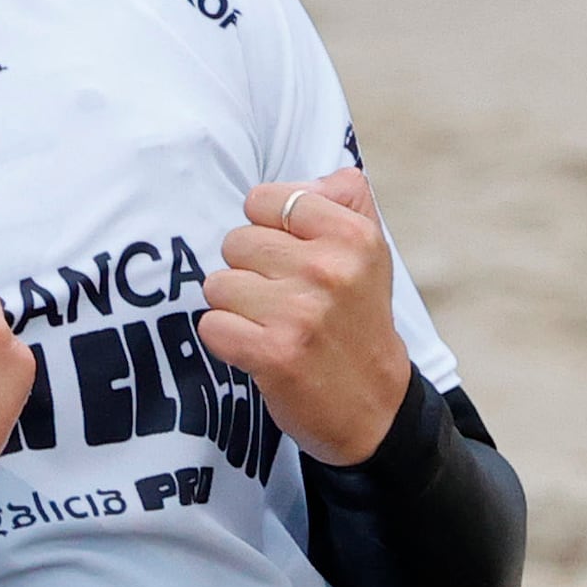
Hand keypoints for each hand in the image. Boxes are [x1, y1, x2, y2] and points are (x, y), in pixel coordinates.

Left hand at [200, 167, 409, 465]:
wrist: (374, 408)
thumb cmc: (358, 322)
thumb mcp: (371, 252)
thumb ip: (344, 198)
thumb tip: (306, 179)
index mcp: (353, 235)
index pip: (264, 199)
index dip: (266, 229)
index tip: (290, 259)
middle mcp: (330, 268)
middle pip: (236, 242)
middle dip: (250, 272)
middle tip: (284, 301)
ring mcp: (301, 312)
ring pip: (218, 284)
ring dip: (236, 308)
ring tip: (272, 325)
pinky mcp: (275, 354)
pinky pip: (211, 325)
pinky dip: (226, 340)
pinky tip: (258, 350)